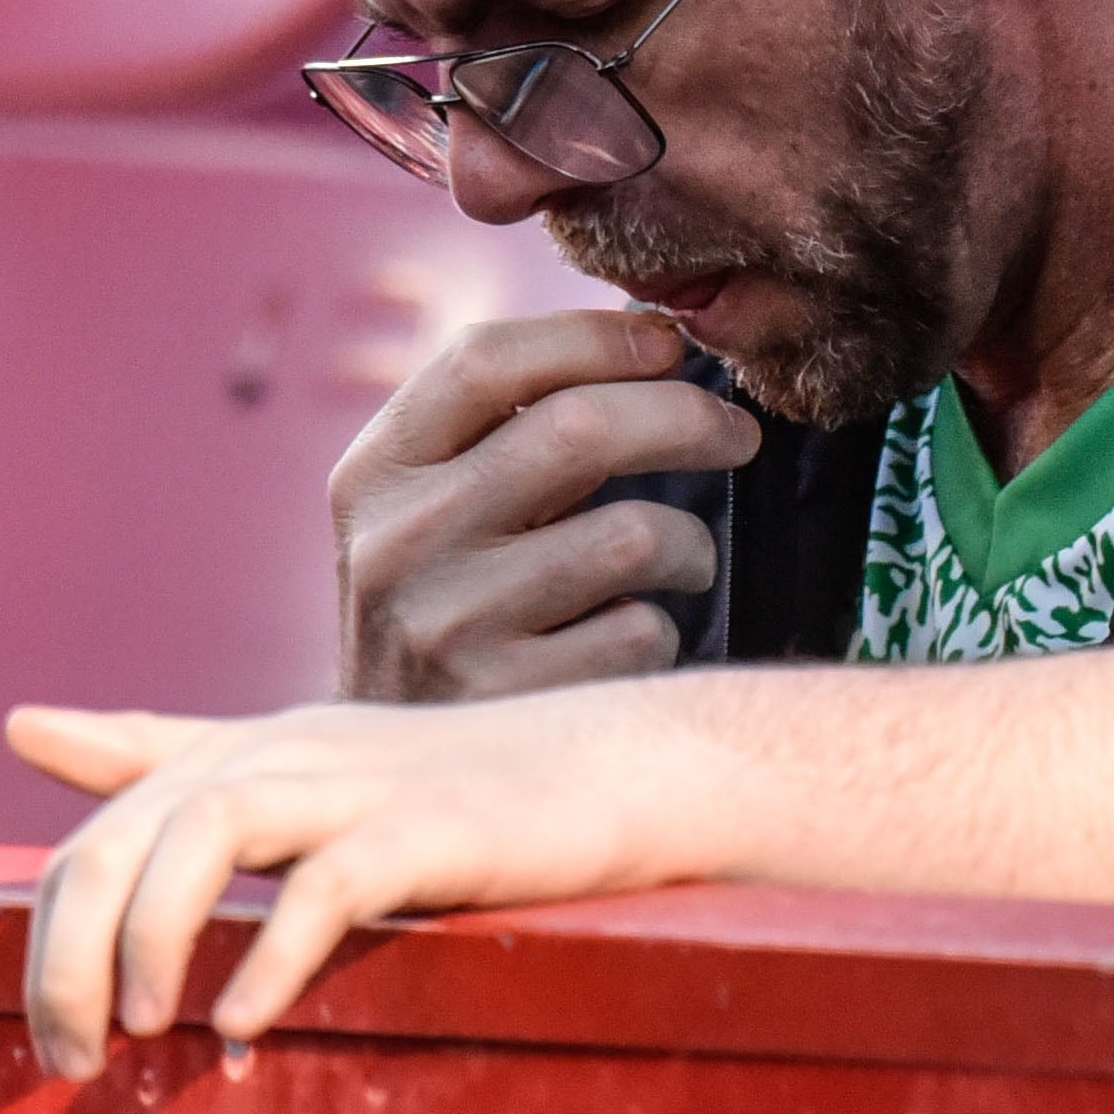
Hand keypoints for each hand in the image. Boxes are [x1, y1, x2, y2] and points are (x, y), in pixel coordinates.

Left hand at [4, 692, 685, 1079]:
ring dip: (150, 937)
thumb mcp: (290, 760)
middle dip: (68, 954)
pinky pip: (331, 883)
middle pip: (129, 834)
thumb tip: (20, 724)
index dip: (45, 932)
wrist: (614, 771)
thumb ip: (158, 751)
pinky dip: (275, 954)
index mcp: (244, 754)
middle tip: (70, 1062)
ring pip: (209, 829)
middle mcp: (284, 755)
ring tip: (139, 1034)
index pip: (102, 829)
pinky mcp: (434, 828)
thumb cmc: (453, 788)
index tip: (43, 1037)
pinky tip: (243, 1024)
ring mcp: (360, 785)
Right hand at [333, 309, 760, 699]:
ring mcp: (445, 627)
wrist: (393, 776)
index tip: (669, 344)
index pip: (484, 359)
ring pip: (630, 535)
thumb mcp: (433, 512)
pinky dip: (661, 626)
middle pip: (576, 429)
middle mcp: (397, 543)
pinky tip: (633, 635)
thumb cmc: (449, 608)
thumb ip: (508, 431)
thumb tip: (656, 339)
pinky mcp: (504, 702)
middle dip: (686, 418)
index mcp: (375, 473)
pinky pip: (640, 630)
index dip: (594, 337)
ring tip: (681, 560)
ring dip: (688, 543)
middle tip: (738, 433)